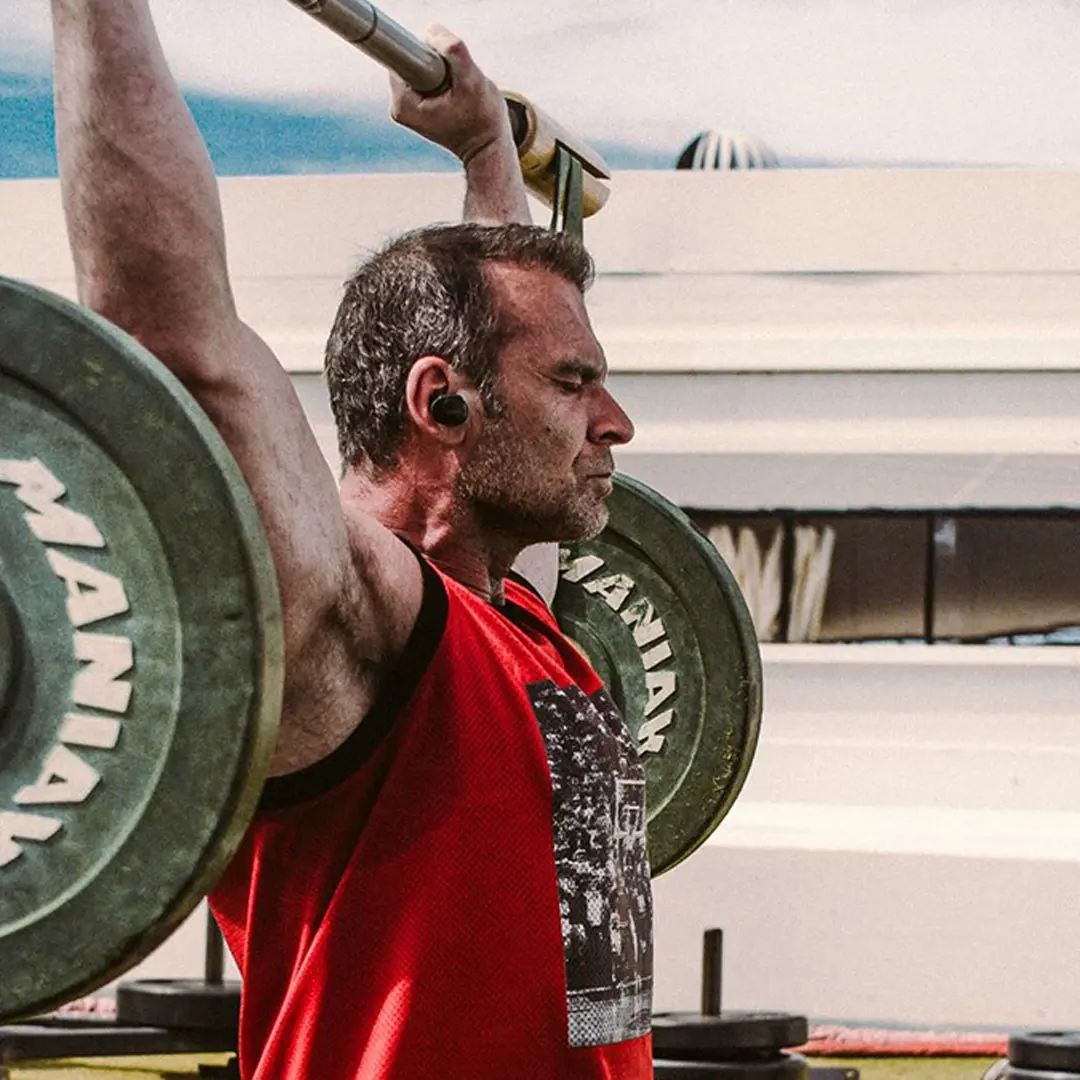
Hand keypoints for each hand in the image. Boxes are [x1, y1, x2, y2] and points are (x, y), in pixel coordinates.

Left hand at [389, 25, 512, 165]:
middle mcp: (398, 106)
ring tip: (456, 93)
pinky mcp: (413, 104)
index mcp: (403, 103)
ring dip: (441, 70)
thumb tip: (432, 32)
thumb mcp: (473, 82)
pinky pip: (423, 74)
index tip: (447, 72)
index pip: (403, 54)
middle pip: (410, 57)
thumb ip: (454, 53)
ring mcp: (404, 107)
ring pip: (419, 64)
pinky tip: (452, 95)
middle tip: (456, 86)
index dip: (431, 53)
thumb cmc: (483, 121)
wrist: (486, 147)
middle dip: (437, 62)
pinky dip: (440, 76)